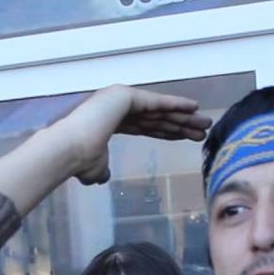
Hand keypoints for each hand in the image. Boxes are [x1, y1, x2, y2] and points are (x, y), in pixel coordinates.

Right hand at [53, 85, 213, 184]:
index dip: (166, 131)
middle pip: (156, 117)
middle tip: (201, 129)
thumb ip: (102, 170)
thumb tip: (103, 178)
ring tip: (204, 121)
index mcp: (110, 122)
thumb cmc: (78, 161)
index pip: (145, 127)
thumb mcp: (94, 168)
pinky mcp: (125, 96)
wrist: (68, 149)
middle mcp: (115, 107)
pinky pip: (156, 101)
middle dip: (179, 124)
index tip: (185, 137)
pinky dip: (175, 104)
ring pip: (159, 110)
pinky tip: (193, 107)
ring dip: (183, 115)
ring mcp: (120, 99)